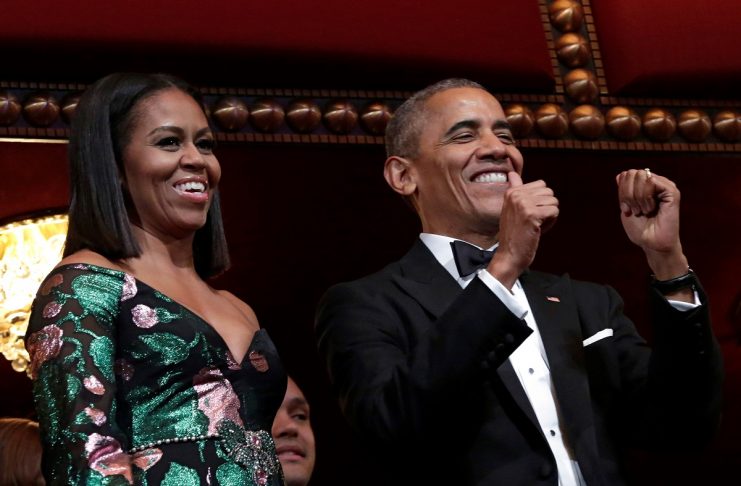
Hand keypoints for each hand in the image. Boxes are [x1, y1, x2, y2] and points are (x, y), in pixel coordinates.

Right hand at [488, 171, 558, 287]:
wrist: (509, 255)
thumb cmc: (514, 234)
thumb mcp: (511, 208)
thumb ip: (515, 189)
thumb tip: (512, 173)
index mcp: (511, 192)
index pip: (541, 185)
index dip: (540, 201)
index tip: (528, 214)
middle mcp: (516, 195)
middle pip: (549, 192)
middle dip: (546, 207)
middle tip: (533, 221)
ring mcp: (523, 204)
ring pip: (553, 202)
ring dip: (549, 216)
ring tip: (535, 225)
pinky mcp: (532, 214)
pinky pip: (555, 212)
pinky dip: (550, 223)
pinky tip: (538, 230)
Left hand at [616, 169, 688, 279]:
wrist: (651, 243)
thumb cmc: (640, 228)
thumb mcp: (626, 206)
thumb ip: (624, 190)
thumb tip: (620, 174)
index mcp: (644, 186)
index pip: (626, 175)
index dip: (621, 191)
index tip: (625, 209)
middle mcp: (656, 183)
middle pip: (632, 173)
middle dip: (627, 193)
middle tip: (635, 210)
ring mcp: (665, 186)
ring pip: (641, 176)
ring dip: (637, 197)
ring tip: (643, 211)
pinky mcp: (672, 191)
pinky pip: (652, 181)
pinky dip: (646, 197)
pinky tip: (651, 208)